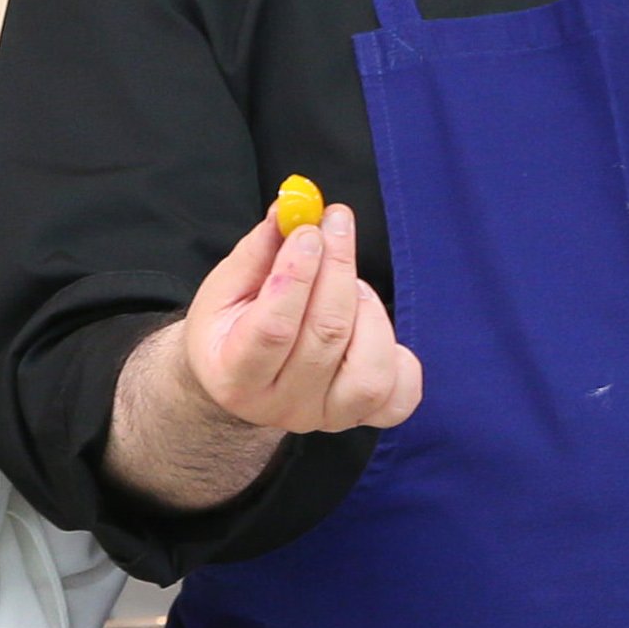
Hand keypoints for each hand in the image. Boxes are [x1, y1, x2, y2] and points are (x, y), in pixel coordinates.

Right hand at [178, 203, 422, 438]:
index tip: (310, 229)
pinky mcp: (363, 417)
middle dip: (337, 268)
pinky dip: (399, 355)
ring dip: (366, 309)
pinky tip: (372, 326)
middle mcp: (282, 406)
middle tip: (336, 222)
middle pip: (326, 337)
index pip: (273, 329)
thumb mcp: (227, 288)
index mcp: (234, 377)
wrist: (243, 380)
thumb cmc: (233, 327)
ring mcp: (327, 417)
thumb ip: (259, 252)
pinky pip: (401, 393)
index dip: (297, 274)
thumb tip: (292, 210)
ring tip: (351, 284)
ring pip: (369, 369)